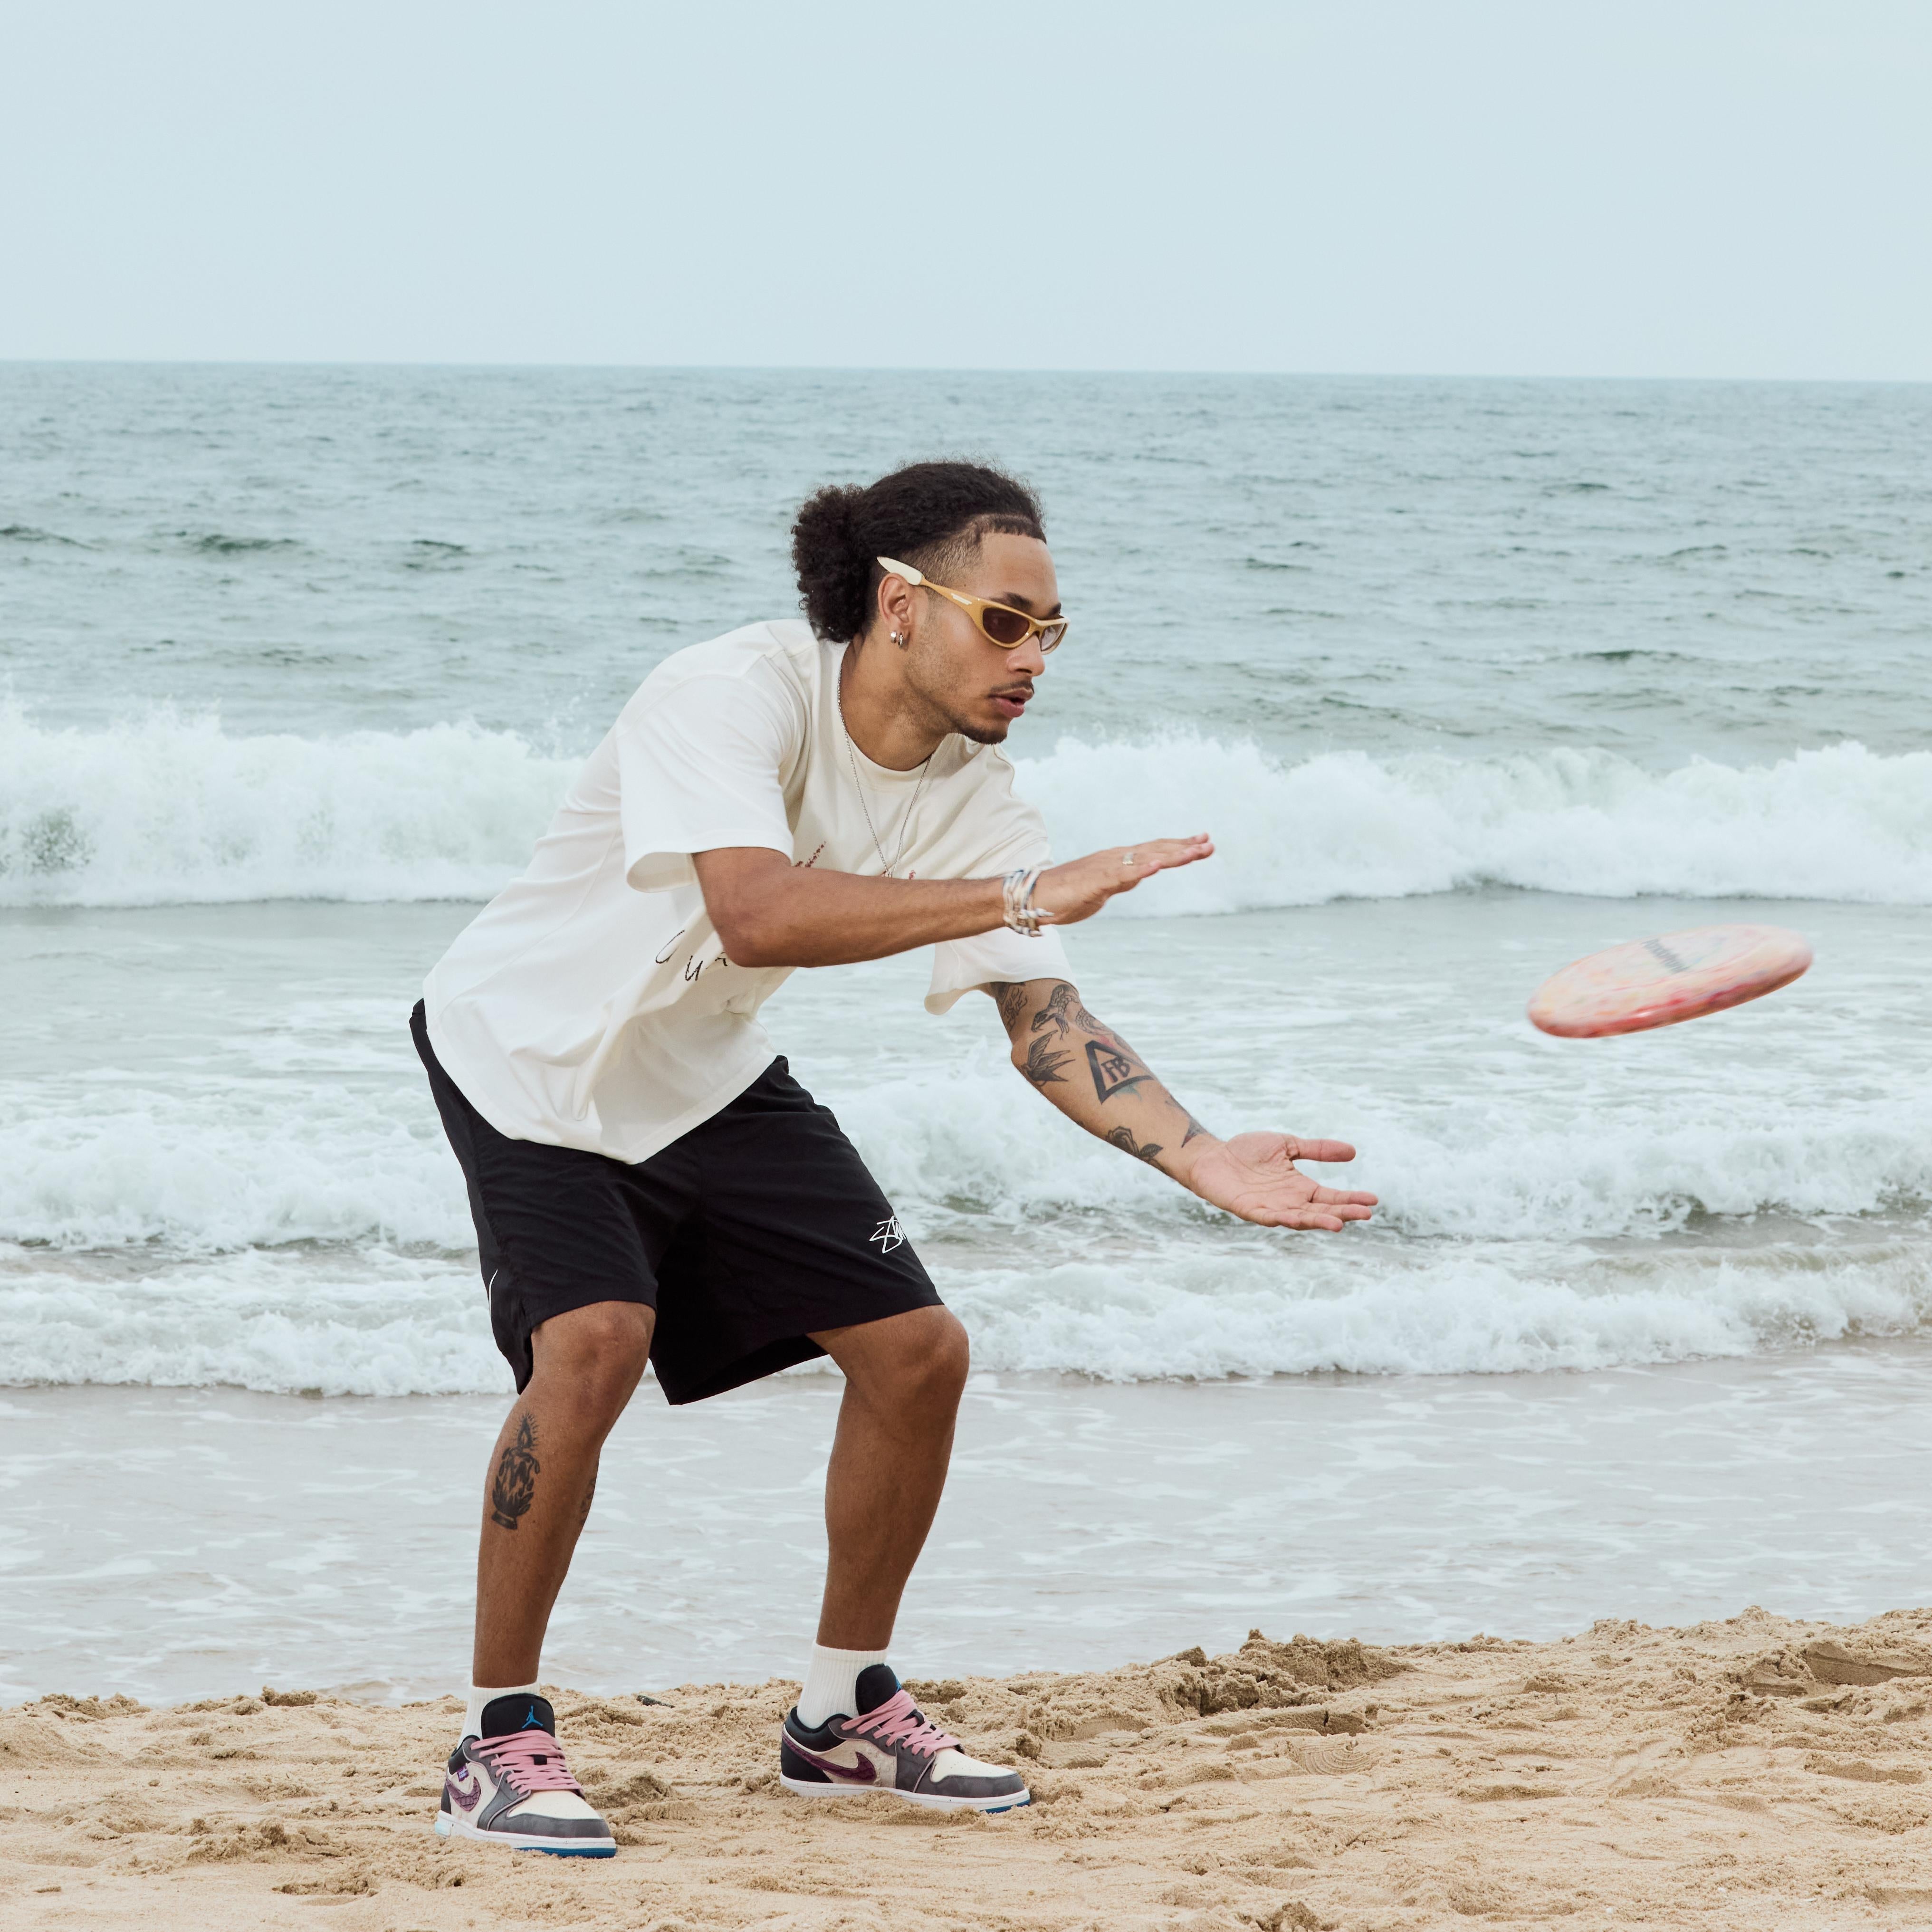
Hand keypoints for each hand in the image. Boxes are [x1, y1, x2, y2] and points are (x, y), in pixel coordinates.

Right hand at [1031, 835, 1212, 927]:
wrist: (1035, 896)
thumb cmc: (1066, 894)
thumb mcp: (1104, 889)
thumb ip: (1123, 881)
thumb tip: (1141, 875)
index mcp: (1118, 861)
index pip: (1155, 851)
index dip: (1180, 846)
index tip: (1203, 841)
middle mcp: (1116, 858)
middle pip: (1156, 851)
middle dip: (1184, 848)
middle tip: (1210, 844)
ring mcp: (1106, 868)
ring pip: (1145, 859)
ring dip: (1171, 855)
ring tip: (1195, 852)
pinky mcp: (1096, 880)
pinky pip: (1122, 875)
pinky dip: (1141, 869)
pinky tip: (1158, 866)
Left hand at [1179, 1133, 1376, 1230]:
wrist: (1212, 1155)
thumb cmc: (1247, 1151)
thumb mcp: (1287, 1145)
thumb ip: (1317, 1149)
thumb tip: (1353, 1151)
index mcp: (1300, 1188)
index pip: (1331, 1197)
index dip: (1350, 1199)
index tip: (1373, 1200)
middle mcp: (1289, 1202)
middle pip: (1321, 1211)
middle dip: (1343, 1213)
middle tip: (1365, 1215)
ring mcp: (1270, 1208)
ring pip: (1299, 1219)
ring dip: (1318, 1221)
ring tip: (1339, 1224)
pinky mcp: (1249, 1210)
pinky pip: (1269, 1217)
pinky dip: (1283, 1219)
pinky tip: (1296, 1217)